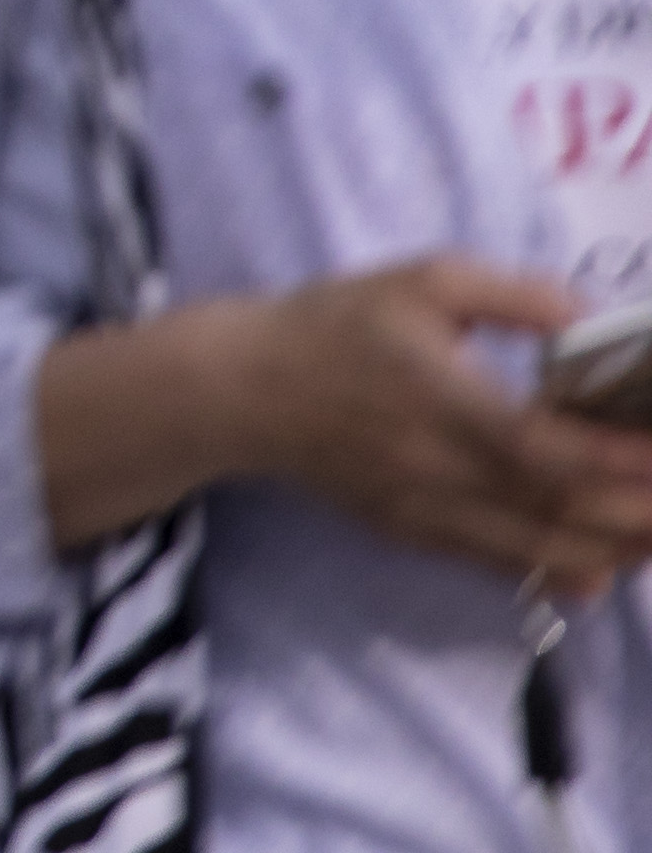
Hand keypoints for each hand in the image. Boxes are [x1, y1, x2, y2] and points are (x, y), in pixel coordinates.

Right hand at [196, 263, 651, 595]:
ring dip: (614, 552)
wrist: (241, 390)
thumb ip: (517, 296)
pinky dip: (561, 573)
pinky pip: (499, 566)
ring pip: (539, 552)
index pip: (546, 448)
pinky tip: (603, 565)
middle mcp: (437, 468)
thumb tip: (595, 321)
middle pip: (558, 512)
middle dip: (638, 514)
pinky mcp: (414, 533)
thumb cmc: (338, 325)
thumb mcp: (425, 279)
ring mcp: (426, 510)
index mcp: (440, 398)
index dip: (620, 461)